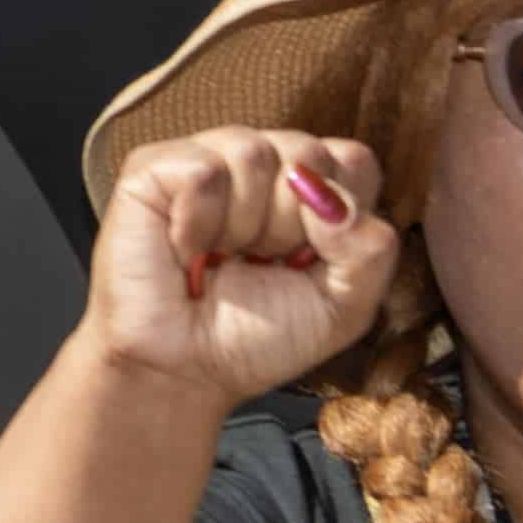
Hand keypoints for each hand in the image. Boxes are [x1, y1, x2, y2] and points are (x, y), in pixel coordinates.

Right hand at [83, 133, 393, 409]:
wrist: (184, 370)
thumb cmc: (257, 337)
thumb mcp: (344, 307)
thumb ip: (370, 250)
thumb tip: (337, 203)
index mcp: (310, 188)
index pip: (351, 161)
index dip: (340, 212)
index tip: (311, 260)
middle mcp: (261, 163)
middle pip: (308, 152)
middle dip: (292, 225)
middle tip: (261, 261)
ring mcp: (206, 157)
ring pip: (254, 153)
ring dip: (244, 226)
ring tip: (221, 256)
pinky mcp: (152, 168)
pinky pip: (202, 170)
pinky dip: (199, 222)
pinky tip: (186, 248)